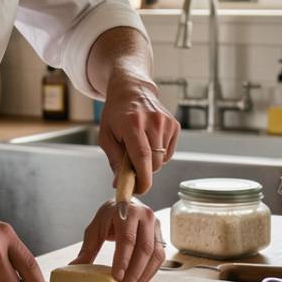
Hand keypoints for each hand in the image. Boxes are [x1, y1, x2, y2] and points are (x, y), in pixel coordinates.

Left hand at [72, 199, 164, 281]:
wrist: (126, 205)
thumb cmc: (110, 217)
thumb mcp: (95, 229)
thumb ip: (87, 248)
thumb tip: (74, 266)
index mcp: (127, 211)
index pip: (127, 238)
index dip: (123, 259)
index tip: (117, 277)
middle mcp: (145, 216)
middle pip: (144, 248)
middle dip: (134, 273)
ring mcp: (156, 226)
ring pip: (155, 255)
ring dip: (143, 276)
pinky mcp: (161, 236)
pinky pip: (159, 258)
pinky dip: (149, 274)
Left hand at [98, 72, 179, 193]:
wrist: (131, 90)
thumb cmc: (115, 115)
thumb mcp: (106, 136)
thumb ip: (114, 160)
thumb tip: (119, 184)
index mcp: (132, 123)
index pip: (142, 156)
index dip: (142, 178)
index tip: (138, 190)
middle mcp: (153, 121)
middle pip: (154, 162)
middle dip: (144, 173)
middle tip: (132, 170)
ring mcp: (166, 122)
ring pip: (162, 159)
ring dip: (151, 163)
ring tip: (139, 149)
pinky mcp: (175, 125)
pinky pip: (169, 152)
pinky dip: (159, 155)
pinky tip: (149, 143)